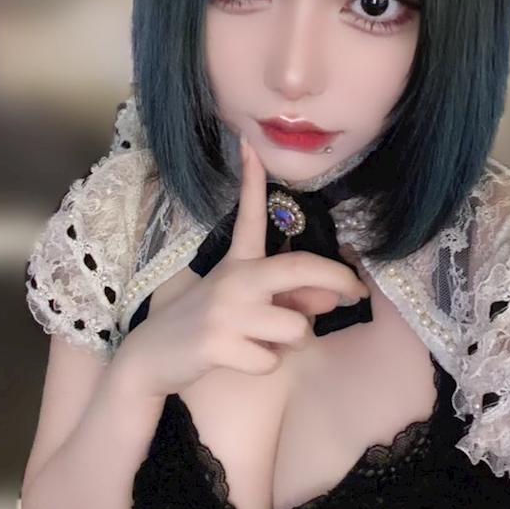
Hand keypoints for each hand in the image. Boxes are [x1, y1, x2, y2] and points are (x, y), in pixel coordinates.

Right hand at [114, 138, 368, 397]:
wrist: (152, 356)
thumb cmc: (210, 323)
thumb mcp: (247, 304)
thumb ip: (291, 297)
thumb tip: (333, 297)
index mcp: (238, 262)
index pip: (248, 215)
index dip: (251, 179)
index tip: (251, 144)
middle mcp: (233, 279)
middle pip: (299, 268)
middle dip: (337, 277)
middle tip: (357, 291)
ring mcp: (225, 312)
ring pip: (296, 327)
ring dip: (290, 342)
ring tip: (263, 341)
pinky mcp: (217, 344)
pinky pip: (271, 359)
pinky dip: (265, 364)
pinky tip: (241, 358)